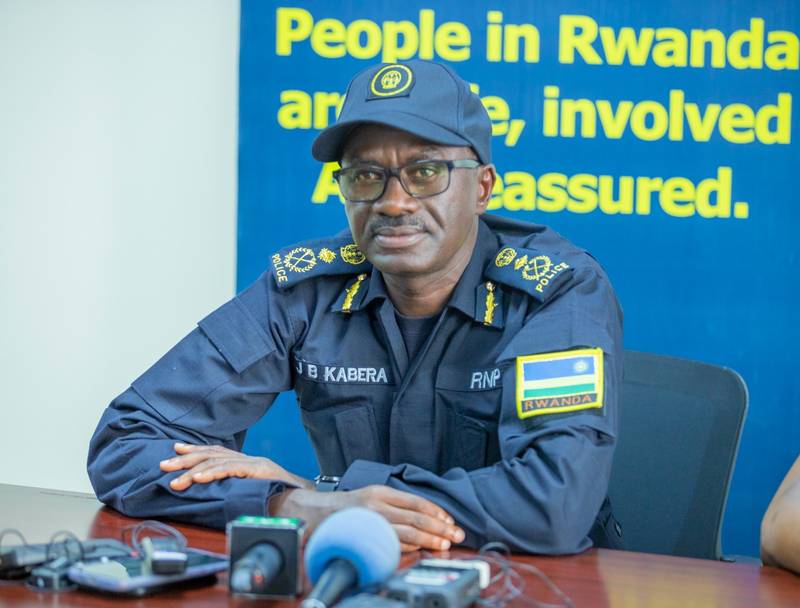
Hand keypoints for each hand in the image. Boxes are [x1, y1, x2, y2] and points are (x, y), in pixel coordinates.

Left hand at [159, 443, 312, 490]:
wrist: (304, 497)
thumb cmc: (280, 496)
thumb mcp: (254, 489)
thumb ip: (238, 486)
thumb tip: (216, 492)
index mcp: (246, 462)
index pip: (216, 451)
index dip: (195, 449)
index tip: (176, 449)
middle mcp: (247, 458)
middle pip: (211, 454)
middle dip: (185, 459)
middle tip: (164, 465)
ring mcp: (253, 463)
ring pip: (216, 461)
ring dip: (192, 470)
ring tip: (175, 479)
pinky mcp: (257, 470)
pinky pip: (230, 470)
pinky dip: (212, 473)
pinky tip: (198, 478)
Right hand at [270, 485, 464, 552]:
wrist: (312, 512)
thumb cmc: (345, 507)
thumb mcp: (371, 497)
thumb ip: (394, 505)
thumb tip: (424, 518)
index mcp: (380, 491)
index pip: (416, 501)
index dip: (437, 512)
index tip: (450, 522)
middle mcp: (376, 503)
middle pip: (416, 517)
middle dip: (440, 528)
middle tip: (456, 536)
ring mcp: (369, 520)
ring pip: (407, 531)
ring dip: (430, 539)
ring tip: (444, 545)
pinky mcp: (363, 535)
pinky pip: (391, 543)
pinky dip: (409, 547)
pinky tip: (421, 549)